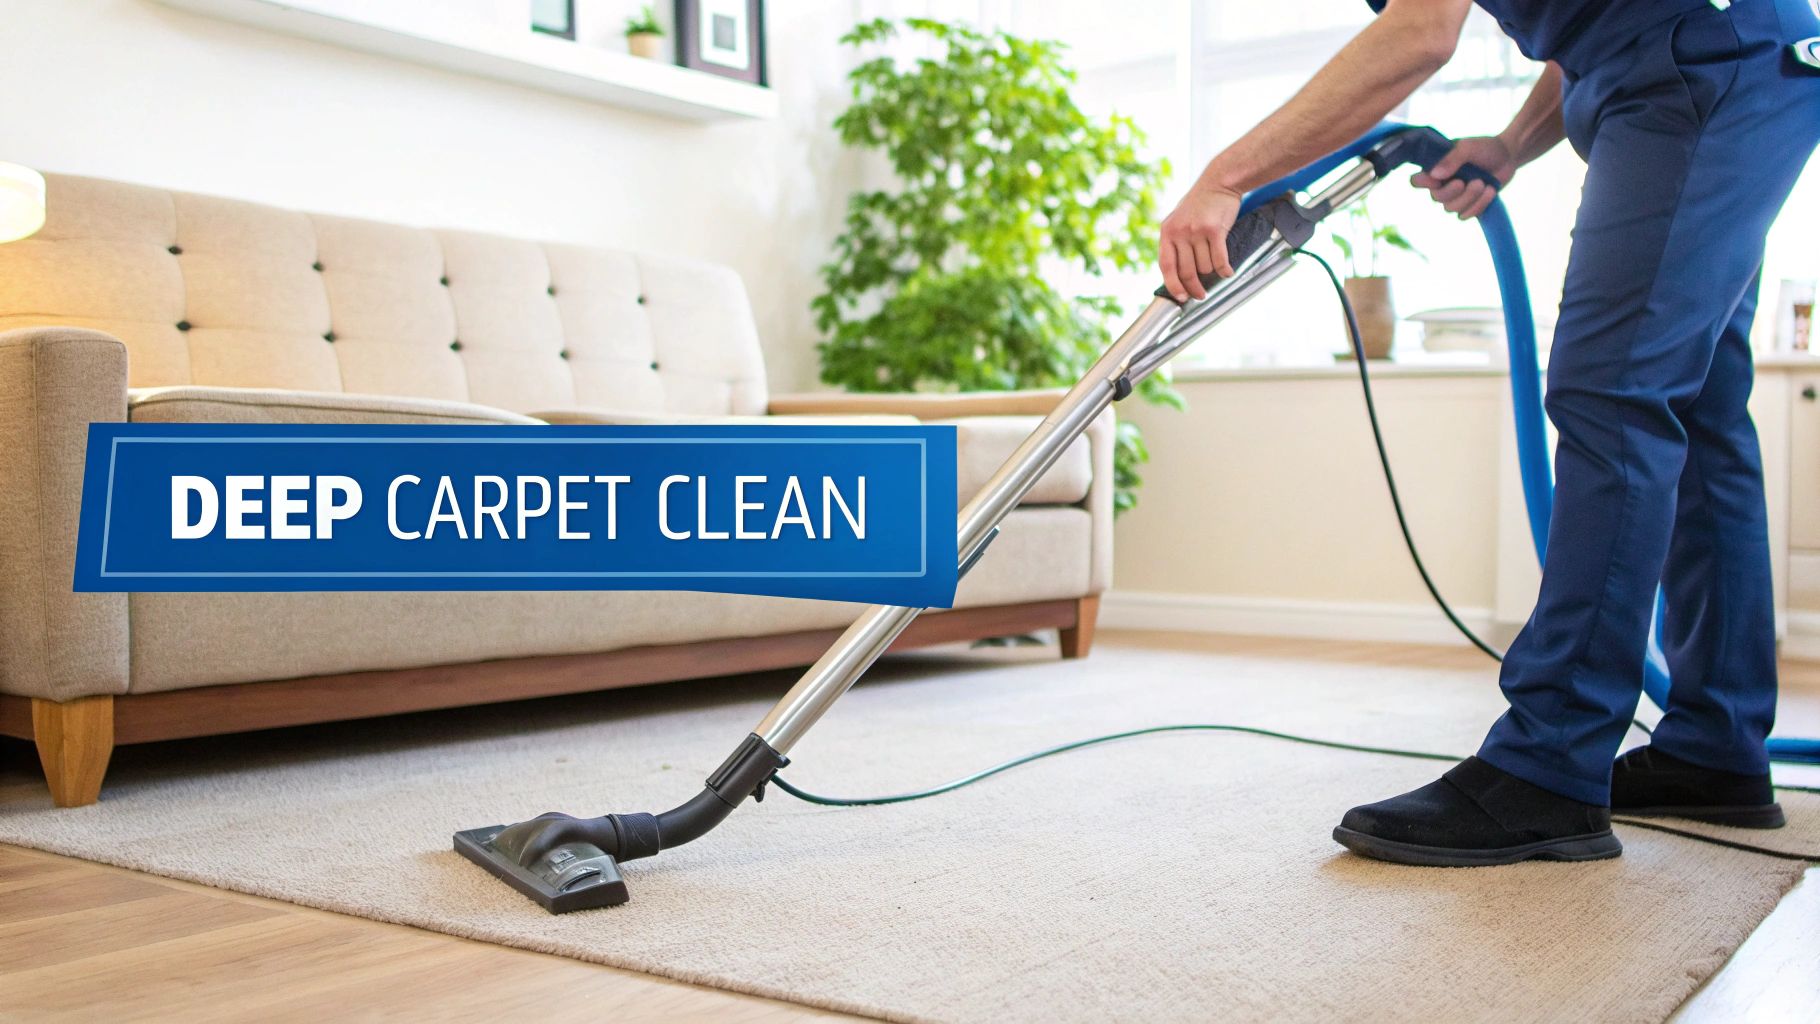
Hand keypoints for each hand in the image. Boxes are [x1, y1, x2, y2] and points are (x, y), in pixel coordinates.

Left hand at [1158, 182, 1242, 302]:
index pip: (1166, 266)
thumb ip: (1175, 242)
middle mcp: (1180, 232)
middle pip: (1187, 271)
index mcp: (1167, 232)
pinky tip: (1228, 272)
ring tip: (1216, 265)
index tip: (1181, 298)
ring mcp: (1196, 231)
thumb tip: (1177, 274)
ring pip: (1205, 267)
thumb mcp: (1179, 220)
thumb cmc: (1200, 204)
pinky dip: (1225, 270)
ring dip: (1212, 271)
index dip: (1173, 285)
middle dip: (1195, 288)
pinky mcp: (1215, 230)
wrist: (1219, 182)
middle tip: (1202, 295)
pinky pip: (1220, 260)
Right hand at [1411, 136, 1516, 219]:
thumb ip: (1452, 159)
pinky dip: (1479, 204)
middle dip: (1454, 192)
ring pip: (1451, 209)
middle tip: (1471, 181)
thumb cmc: (1486, 148)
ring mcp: (1455, 197)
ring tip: (1483, 183)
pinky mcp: (1468, 207)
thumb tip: (1434, 174)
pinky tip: (1490, 191)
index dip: (1422, 183)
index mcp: (1436, 168)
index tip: (1436, 179)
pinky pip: (1465, 215)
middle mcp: (1442, 184)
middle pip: (1436, 198)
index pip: (1417, 180)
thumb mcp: (1468, 147)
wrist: (1509, 157)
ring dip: (1470, 197)